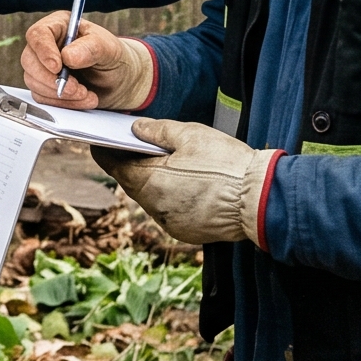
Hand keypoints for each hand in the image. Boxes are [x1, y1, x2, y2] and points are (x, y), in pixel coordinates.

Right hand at [23, 14, 152, 111]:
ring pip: (33, 81)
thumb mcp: (108, 48)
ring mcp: (43, 66)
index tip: (57, 67)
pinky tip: (83, 99)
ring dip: (59, 94)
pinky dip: (62, 103)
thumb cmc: (112, 57)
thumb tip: (68, 56)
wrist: (118, 80)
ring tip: (86, 94)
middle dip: (51, 79)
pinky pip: (42, 97)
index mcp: (59, 26)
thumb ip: (91, 48)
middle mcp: (46, 45)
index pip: (38, 34)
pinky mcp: (44, 86)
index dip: (44, 52)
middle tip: (75, 88)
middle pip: (29, 60)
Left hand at [97, 119, 277, 246]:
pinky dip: (170, 197)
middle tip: (134, 147)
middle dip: (131, 165)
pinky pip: (169, 211)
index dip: (105, 152)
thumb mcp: (190, 135)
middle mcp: (155, 208)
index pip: (114, 166)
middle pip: (132, 183)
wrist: (261, 199)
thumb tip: (134, 129)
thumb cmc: (226, 164)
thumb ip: (157, 131)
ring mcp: (171, 223)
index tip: (100, 141)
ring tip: (161, 163)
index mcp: (150, 182)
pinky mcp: (186, 232)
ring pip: (151, 199)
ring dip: (152, 182)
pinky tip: (182, 183)